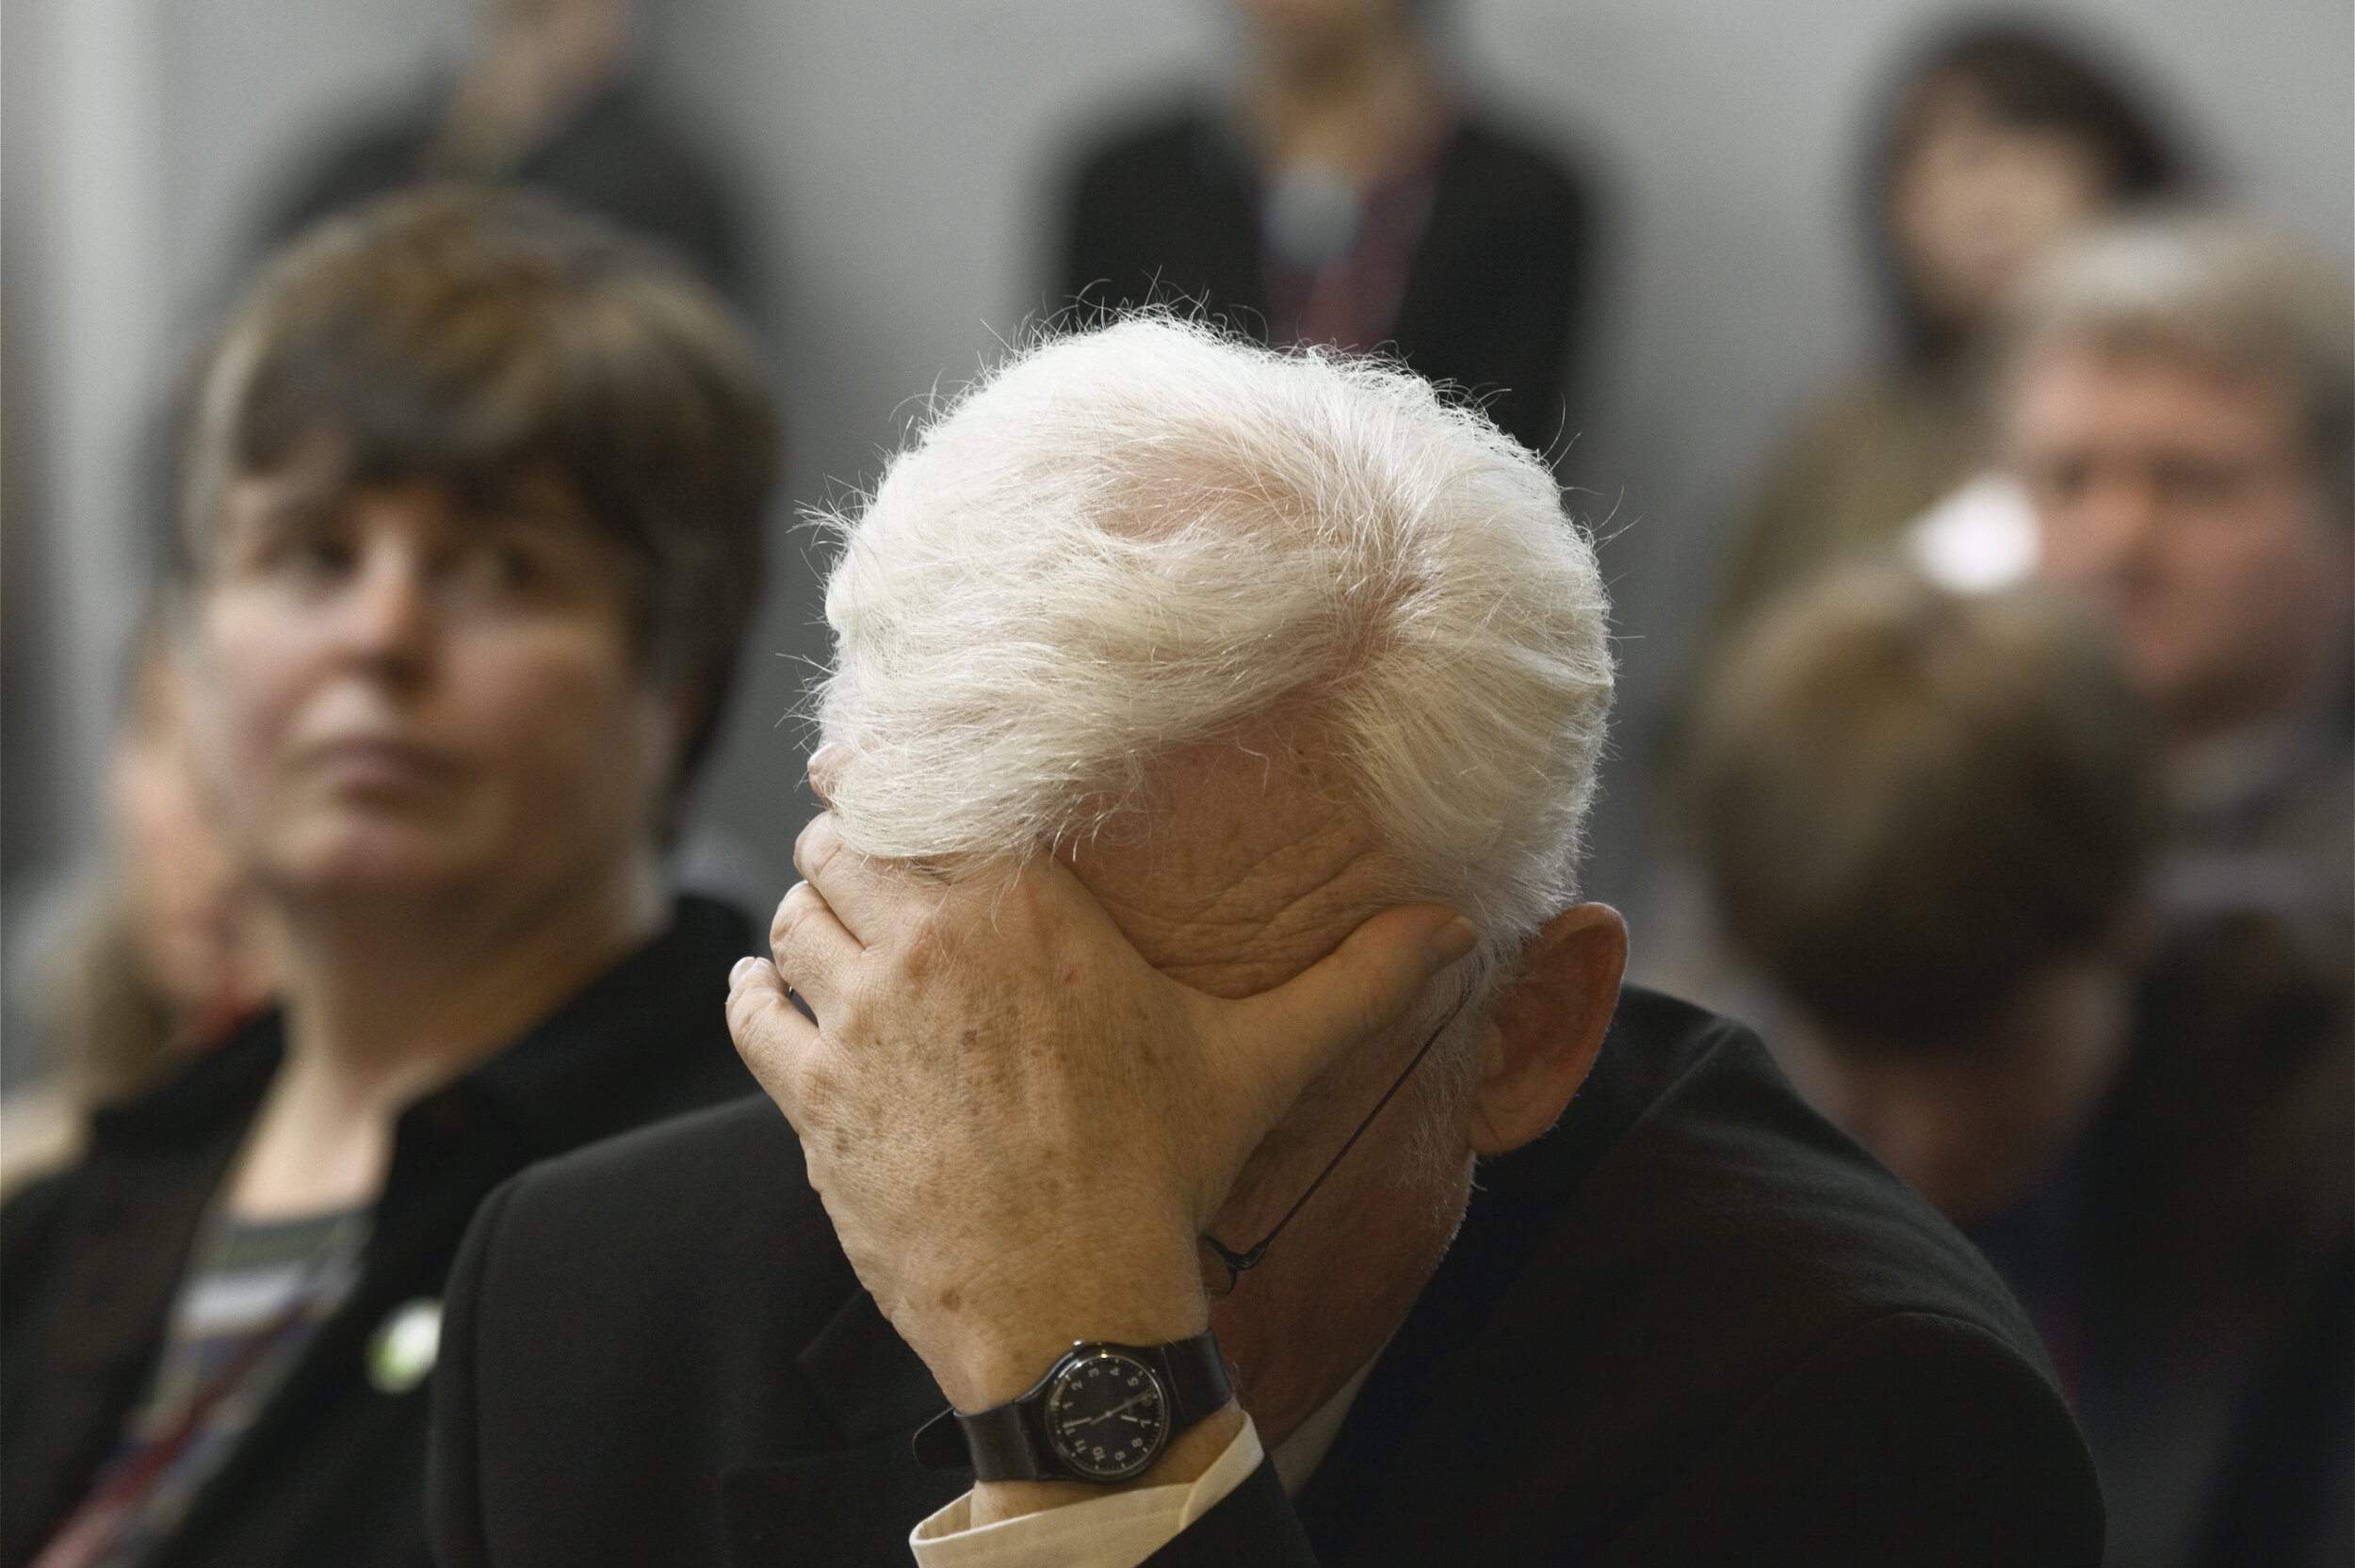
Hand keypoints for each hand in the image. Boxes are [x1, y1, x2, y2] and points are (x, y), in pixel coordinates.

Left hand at [727, 811, 1472, 1412]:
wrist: (1072, 1306)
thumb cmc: (1163, 1176)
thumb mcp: (1261, 1062)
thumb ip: (1355, 982)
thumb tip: (1455, 932)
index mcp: (1026, 903)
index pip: (921, 785)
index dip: (886, 770)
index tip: (873, 768)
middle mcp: (930, 942)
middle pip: (843, 843)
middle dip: (851, 847)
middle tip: (869, 866)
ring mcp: (861, 1021)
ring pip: (794, 918)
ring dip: (809, 919)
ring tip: (834, 937)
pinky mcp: (815, 1100)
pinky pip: (754, 1011)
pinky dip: (758, 995)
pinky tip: (776, 998)